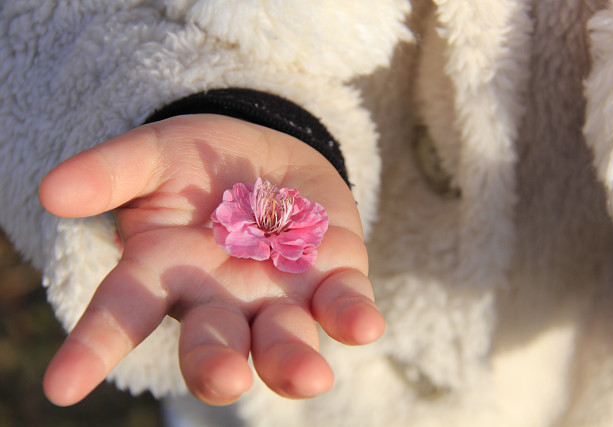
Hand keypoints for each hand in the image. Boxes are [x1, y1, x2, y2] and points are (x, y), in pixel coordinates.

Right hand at [39, 114, 383, 405]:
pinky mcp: (331, 280)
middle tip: (224, 379)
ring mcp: (279, 297)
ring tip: (308, 377)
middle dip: (217, 367)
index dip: (93, 349)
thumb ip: (112, 172)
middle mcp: (221, 301)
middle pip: (214, 346)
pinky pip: (342, 306)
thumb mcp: (156, 154)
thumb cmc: (203, 163)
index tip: (61, 387)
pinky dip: (351, 317)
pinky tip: (363, 327)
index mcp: (167, 274)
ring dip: (292, 360)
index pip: (123, 315)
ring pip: (282, 341)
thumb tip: (51, 191)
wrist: (270, 160)